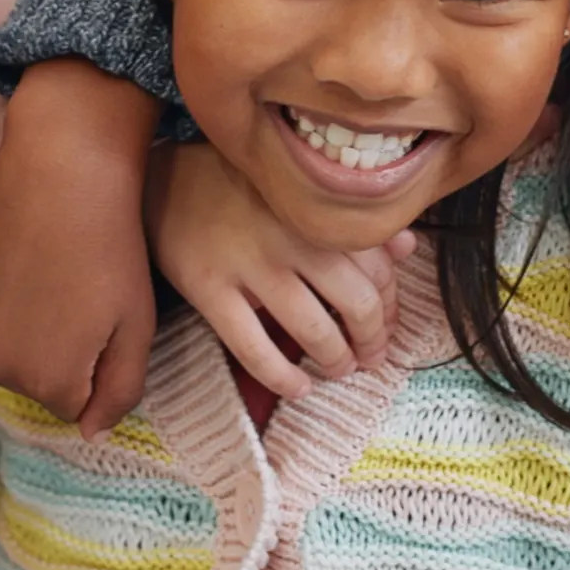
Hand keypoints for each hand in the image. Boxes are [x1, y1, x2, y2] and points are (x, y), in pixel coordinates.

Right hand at [0, 60, 159, 441]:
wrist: (64, 171)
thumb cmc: (112, 249)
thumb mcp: (138, 326)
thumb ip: (119, 392)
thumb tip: (89, 433)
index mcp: (45, 383)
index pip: (71, 400)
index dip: (91, 360)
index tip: (101, 317)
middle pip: (28, 373)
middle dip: (51, 346)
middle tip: (75, 290)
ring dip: (16, 318)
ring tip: (44, 267)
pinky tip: (14, 249)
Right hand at [145, 142, 414, 401]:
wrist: (162, 181)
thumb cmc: (239, 188)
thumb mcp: (296, 192)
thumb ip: (350, 219)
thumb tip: (407, 247)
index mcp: (316, 207)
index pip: (378, 268)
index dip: (390, 306)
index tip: (384, 324)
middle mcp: (290, 234)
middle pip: (356, 303)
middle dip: (371, 340)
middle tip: (369, 356)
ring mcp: (248, 263)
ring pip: (313, 330)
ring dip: (335, 361)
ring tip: (337, 369)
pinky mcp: (209, 288)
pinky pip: (254, 348)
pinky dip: (283, 378)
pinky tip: (298, 387)